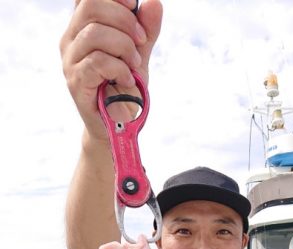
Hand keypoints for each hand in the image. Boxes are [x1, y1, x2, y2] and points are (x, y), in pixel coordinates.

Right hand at [60, 0, 162, 138]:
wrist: (118, 124)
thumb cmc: (125, 87)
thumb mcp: (140, 54)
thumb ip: (146, 30)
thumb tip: (154, 2)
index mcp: (83, 26)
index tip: (134, 5)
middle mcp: (71, 38)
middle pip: (92, 6)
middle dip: (125, 20)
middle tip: (141, 41)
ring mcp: (70, 60)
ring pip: (95, 33)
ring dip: (124, 47)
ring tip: (134, 65)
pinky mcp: (75, 81)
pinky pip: (98, 61)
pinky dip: (119, 68)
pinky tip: (126, 80)